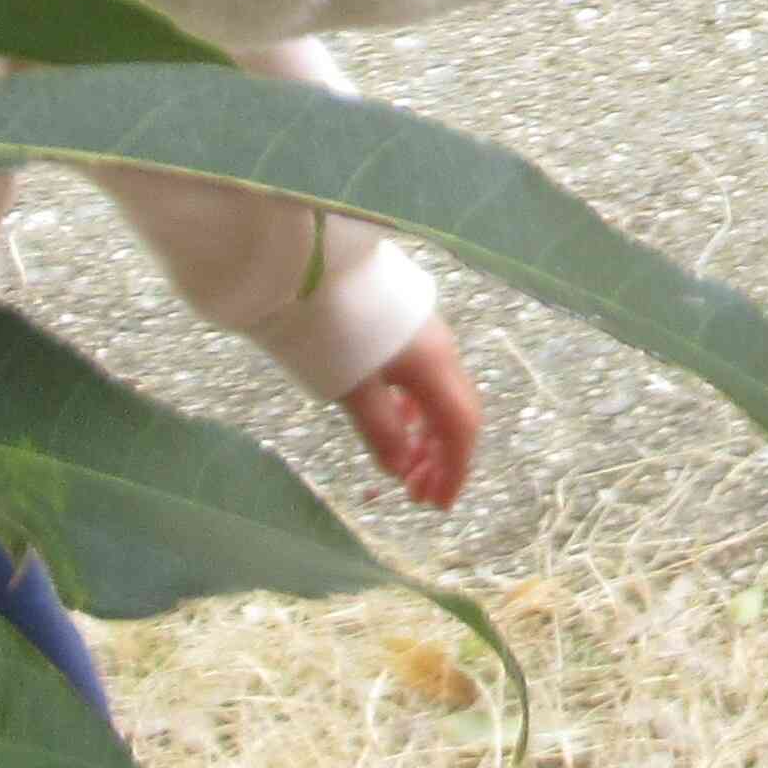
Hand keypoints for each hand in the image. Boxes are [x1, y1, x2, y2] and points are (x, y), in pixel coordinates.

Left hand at [339, 319, 482, 509]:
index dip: (454, 469)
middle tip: (417, 495)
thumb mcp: (352, 387)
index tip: (437, 504)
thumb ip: (381, 430)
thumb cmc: (329, 328)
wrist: (306, 263)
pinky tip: (394, 425)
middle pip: (457, 414)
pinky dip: (414, 413)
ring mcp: (424, 340)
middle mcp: (440, 352)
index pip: (461, 427)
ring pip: (439, 398)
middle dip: (443, 458)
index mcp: (434, 366)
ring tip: (404, 468)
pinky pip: (423, 382)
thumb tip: (401, 469)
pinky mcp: (404, 333)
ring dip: (427, 438)